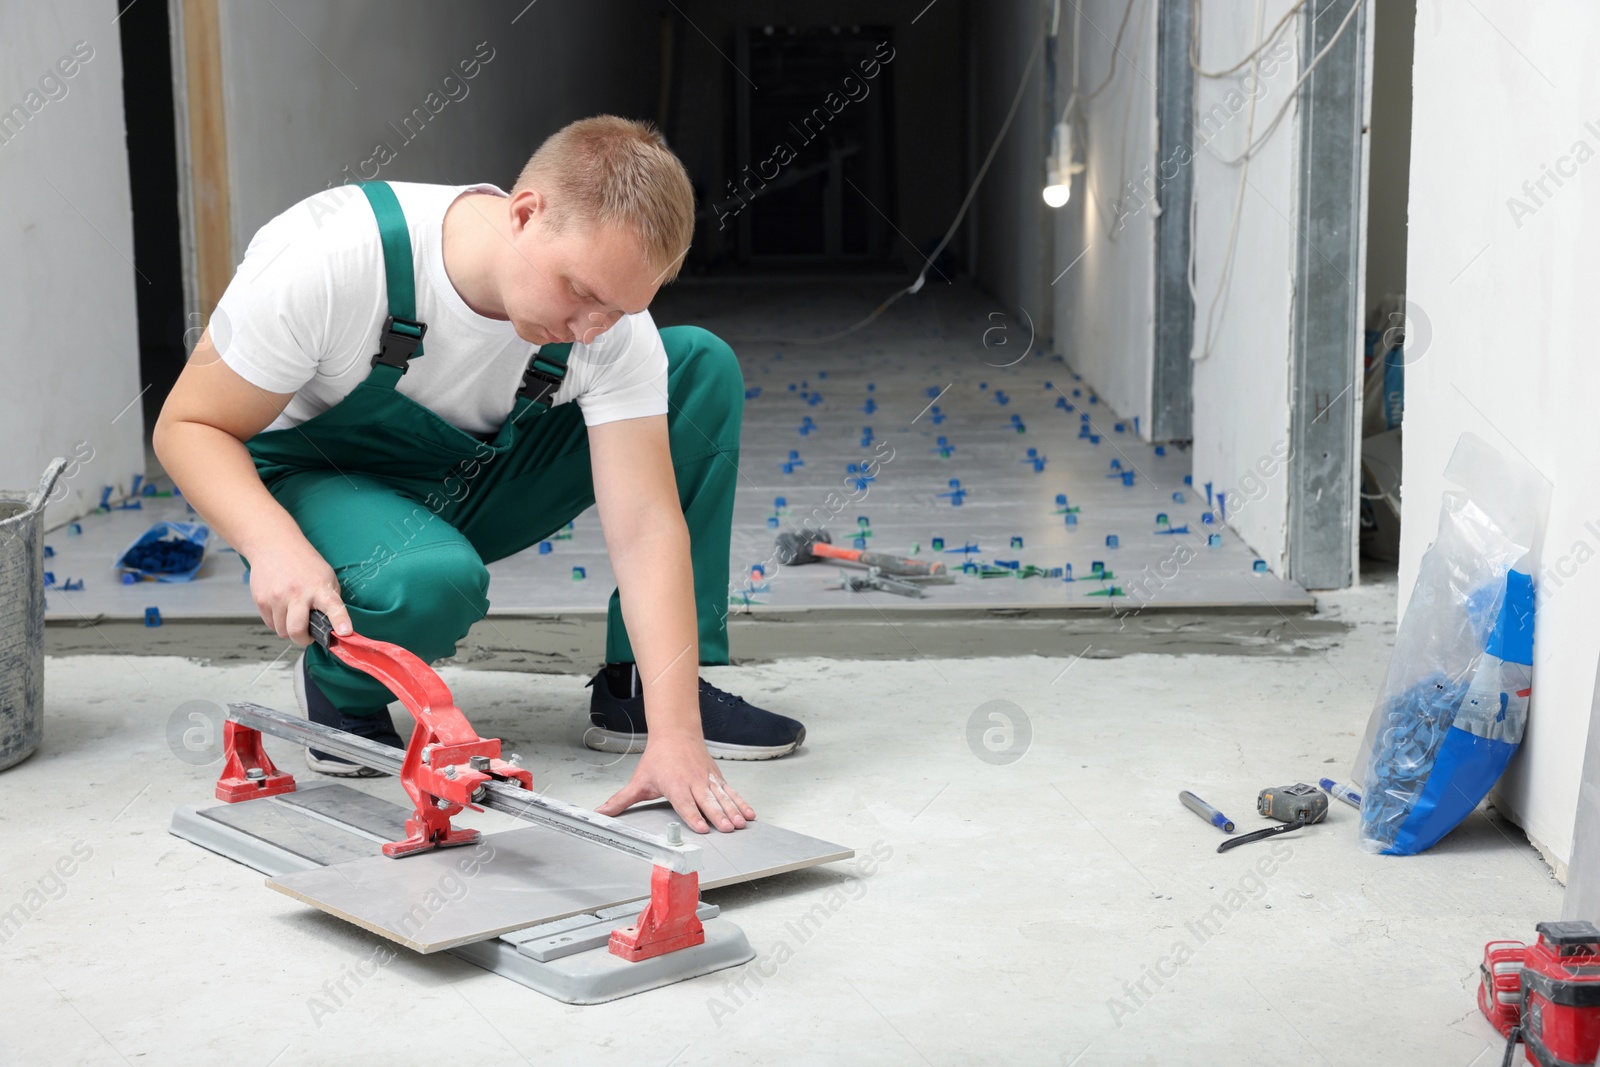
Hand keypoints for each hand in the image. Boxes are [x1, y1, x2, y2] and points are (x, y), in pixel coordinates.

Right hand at [247, 537, 352, 645]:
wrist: (274, 545)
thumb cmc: (304, 563)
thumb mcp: (326, 577)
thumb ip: (330, 600)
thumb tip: (334, 626)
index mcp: (320, 588)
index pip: (334, 607)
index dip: (340, 621)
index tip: (345, 632)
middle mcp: (298, 593)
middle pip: (297, 630)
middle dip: (303, 639)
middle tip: (307, 635)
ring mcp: (277, 597)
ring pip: (282, 631)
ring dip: (289, 629)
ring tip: (293, 614)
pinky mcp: (261, 600)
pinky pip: (270, 624)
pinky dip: (277, 622)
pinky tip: (281, 608)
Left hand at [596, 736, 755, 832]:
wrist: (676, 732)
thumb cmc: (658, 757)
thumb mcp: (638, 780)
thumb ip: (621, 800)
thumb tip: (601, 813)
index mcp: (675, 785)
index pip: (685, 803)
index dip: (693, 815)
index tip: (701, 827)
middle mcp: (694, 782)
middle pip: (707, 802)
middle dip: (719, 815)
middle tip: (728, 828)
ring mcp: (707, 780)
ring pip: (722, 797)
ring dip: (733, 810)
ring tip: (741, 824)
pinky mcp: (717, 778)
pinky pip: (731, 792)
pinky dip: (741, 802)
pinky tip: (749, 814)